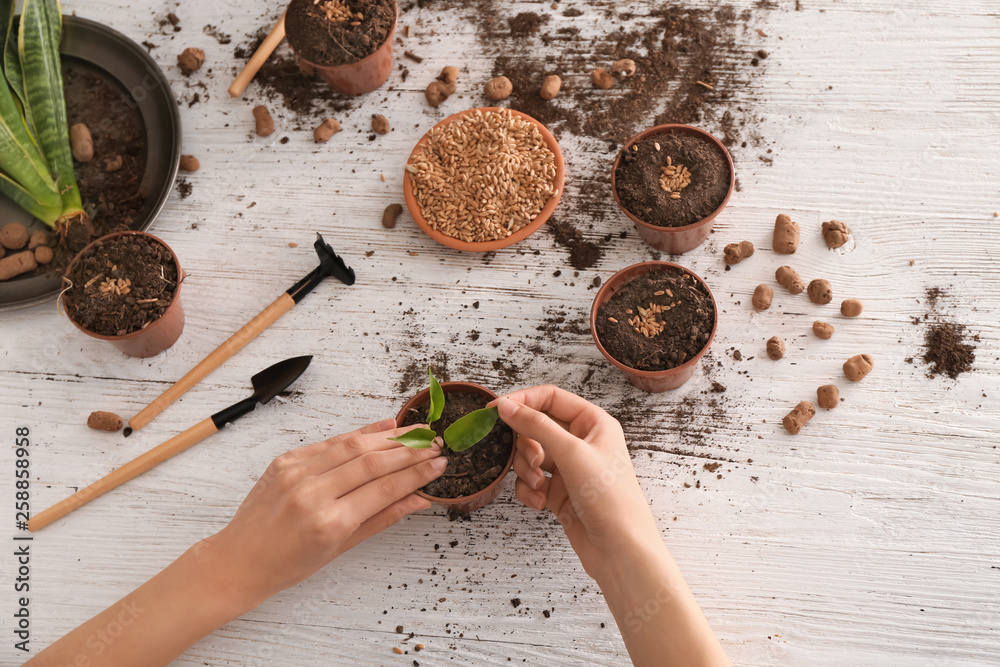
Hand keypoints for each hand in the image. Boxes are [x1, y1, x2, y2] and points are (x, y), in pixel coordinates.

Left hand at [200, 419, 446, 609]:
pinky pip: (330, 442)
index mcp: (329, 522)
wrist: (239, 560)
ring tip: (417, 432)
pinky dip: (359, 433)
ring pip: (353, 444)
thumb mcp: (342, 547)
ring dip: (389, 436)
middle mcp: (312, 493)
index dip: (417, 473)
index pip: (385, 488)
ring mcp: (296, 472)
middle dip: (410, 450)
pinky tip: (382, 428)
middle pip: (373, 461)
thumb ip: (383, 518)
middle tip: (435, 444)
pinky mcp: (285, 459)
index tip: (439, 464)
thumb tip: (420, 499)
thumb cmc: (289, 563)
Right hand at [491, 386, 662, 579]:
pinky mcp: (559, 493)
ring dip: (527, 470)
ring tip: (540, 486)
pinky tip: (540, 503)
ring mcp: (569, 468)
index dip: (523, 401)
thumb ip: (536, 426)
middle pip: (536, 427)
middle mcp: (582, 443)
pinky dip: (529, 490)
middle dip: (527, 444)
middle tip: (534, 461)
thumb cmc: (611, 499)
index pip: (550, 398)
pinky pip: (530, 481)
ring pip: (529, 455)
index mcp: (594, 423)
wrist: (620, 551)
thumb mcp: (572, 454)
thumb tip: (505, 406)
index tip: (496, 410)